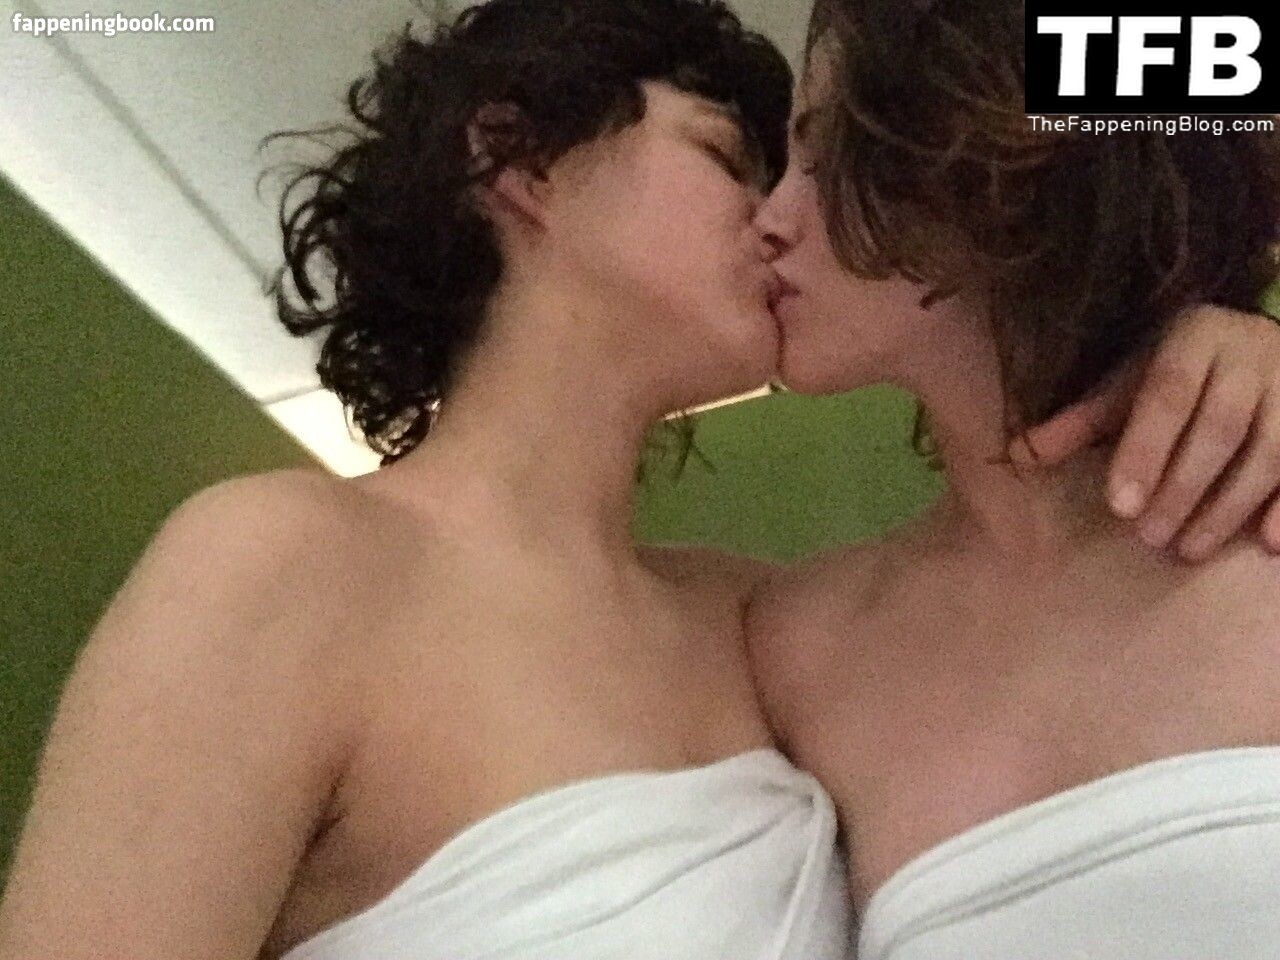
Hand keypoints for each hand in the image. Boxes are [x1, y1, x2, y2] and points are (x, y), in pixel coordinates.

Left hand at [1010, 304, 1279, 560]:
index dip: (1143, 451)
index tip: (1119, 505)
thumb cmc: (1177, 368)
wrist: (1255, 337)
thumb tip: (1016, 456)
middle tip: (1148, 537)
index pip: (1167, 395)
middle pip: (1220, 429)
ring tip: (1187, 550)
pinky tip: (1269, 544)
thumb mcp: (1128, 382)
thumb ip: (1080, 421)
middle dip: (1182, 488)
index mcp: (1195, 336)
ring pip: (1271, 451)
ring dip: (1228, 507)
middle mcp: (1253, 353)